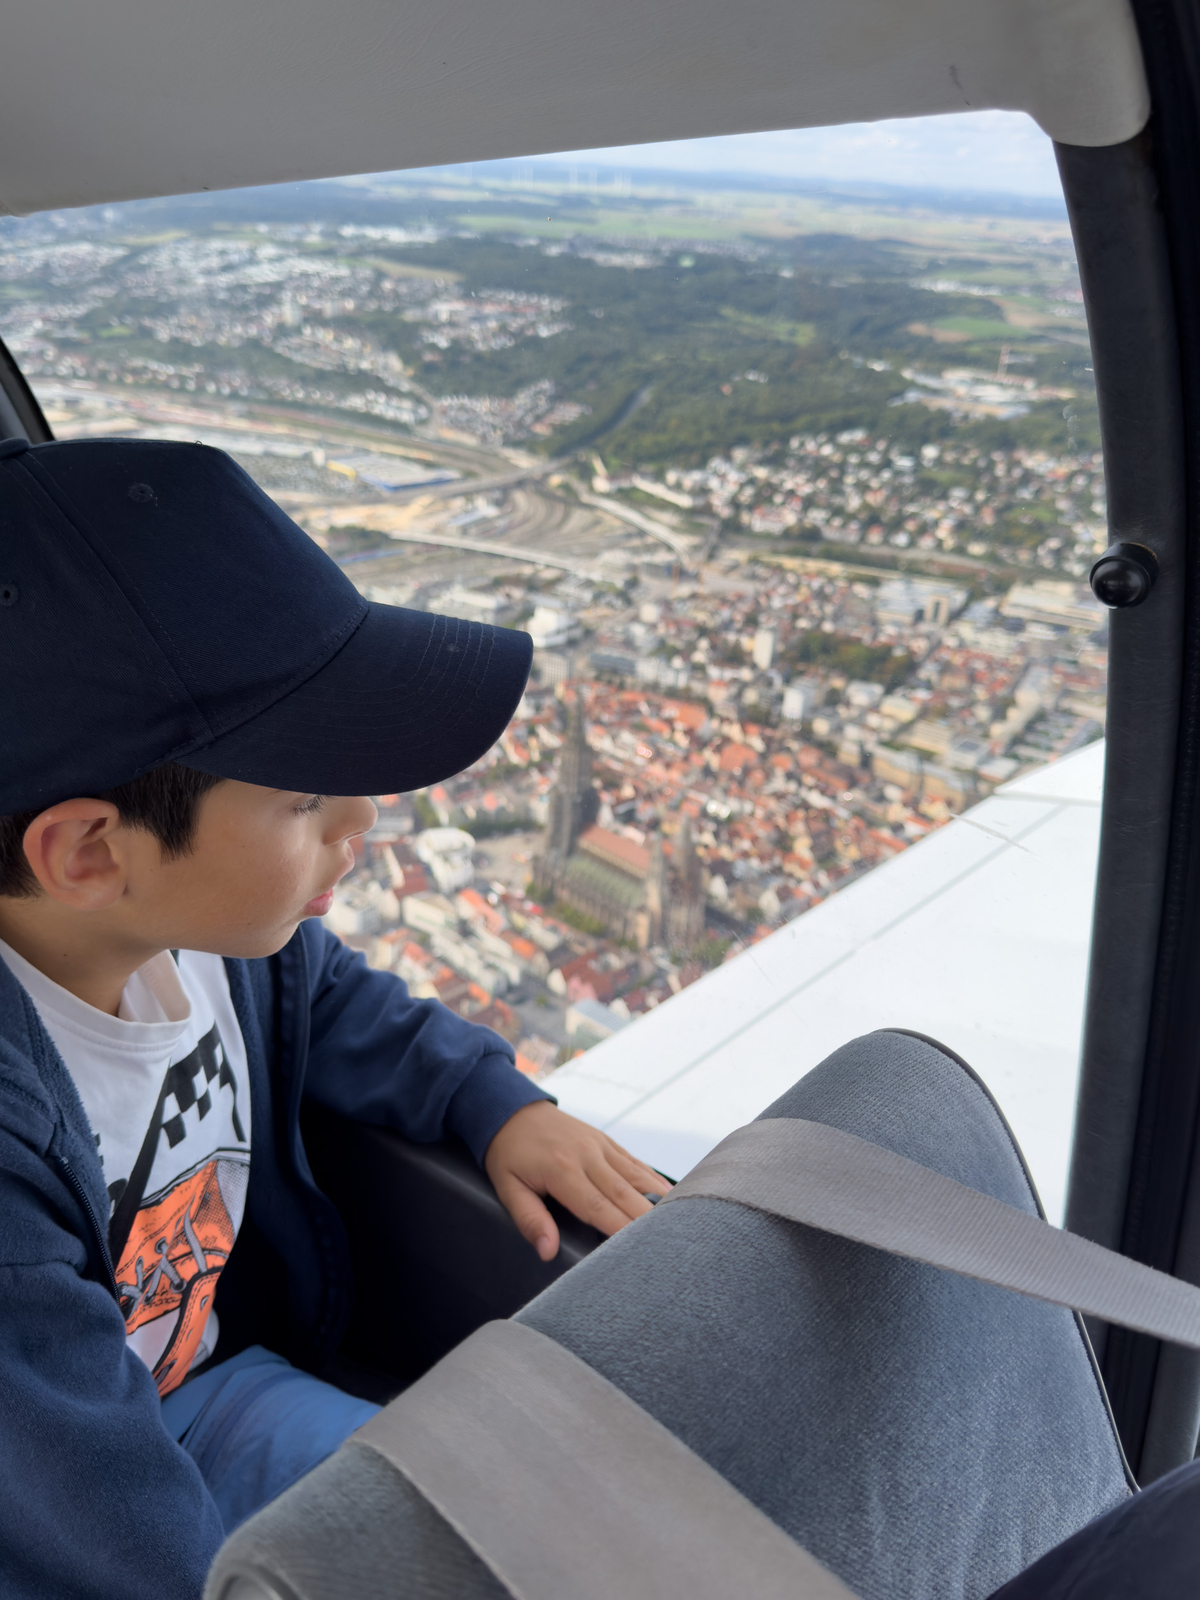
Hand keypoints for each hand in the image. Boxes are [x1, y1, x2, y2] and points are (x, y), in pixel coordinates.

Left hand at [484, 1100, 671, 1261]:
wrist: (511, 1109)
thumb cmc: (508, 1154)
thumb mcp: (507, 1187)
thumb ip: (530, 1219)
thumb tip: (548, 1251)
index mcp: (562, 1171)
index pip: (598, 1208)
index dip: (622, 1231)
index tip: (643, 1252)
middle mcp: (588, 1156)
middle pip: (625, 1194)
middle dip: (649, 1221)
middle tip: (674, 1246)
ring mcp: (600, 1145)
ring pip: (637, 1177)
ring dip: (660, 1200)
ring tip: (683, 1223)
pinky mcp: (606, 1141)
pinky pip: (635, 1163)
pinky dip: (654, 1180)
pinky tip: (671, 1195)